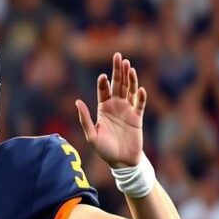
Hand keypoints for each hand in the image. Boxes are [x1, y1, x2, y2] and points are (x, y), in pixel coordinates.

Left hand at [76, 52, 146, 167]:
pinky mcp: (138, 117)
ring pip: (130, 90)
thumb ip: (84, 118)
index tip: (103, 76)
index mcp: (103, 108)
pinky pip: (140, 104)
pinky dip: (141, 97)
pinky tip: (140, 89)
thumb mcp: (91, 135)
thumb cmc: (104, 149)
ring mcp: (128, 110)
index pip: (103, 90)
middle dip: (118, 71)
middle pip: (118, 85)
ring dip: (130, 79)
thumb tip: (77, 101)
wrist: (121, 161)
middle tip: (118, 57)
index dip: (103, 83)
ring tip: (129, 66)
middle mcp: (116, 106)